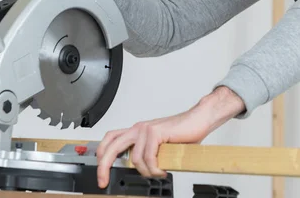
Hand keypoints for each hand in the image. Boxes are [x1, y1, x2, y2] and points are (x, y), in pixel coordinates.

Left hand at [95, 86, 244, 188]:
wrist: (199, 120)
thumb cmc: (183, 133)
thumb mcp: (160, 147)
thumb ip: (148, 154)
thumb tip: (141, 171)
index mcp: (137, 131)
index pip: (111, 139)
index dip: (101, 155)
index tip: (100, 173)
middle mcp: (138, 128)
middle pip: (112, 146)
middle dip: (103, 166)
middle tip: (103, 181)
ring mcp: (146, 129)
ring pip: (135, 159)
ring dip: (147, 172)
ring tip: (159, 172)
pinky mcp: (155, 132)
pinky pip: (149, 158)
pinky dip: (155, 169)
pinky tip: (163, 170)